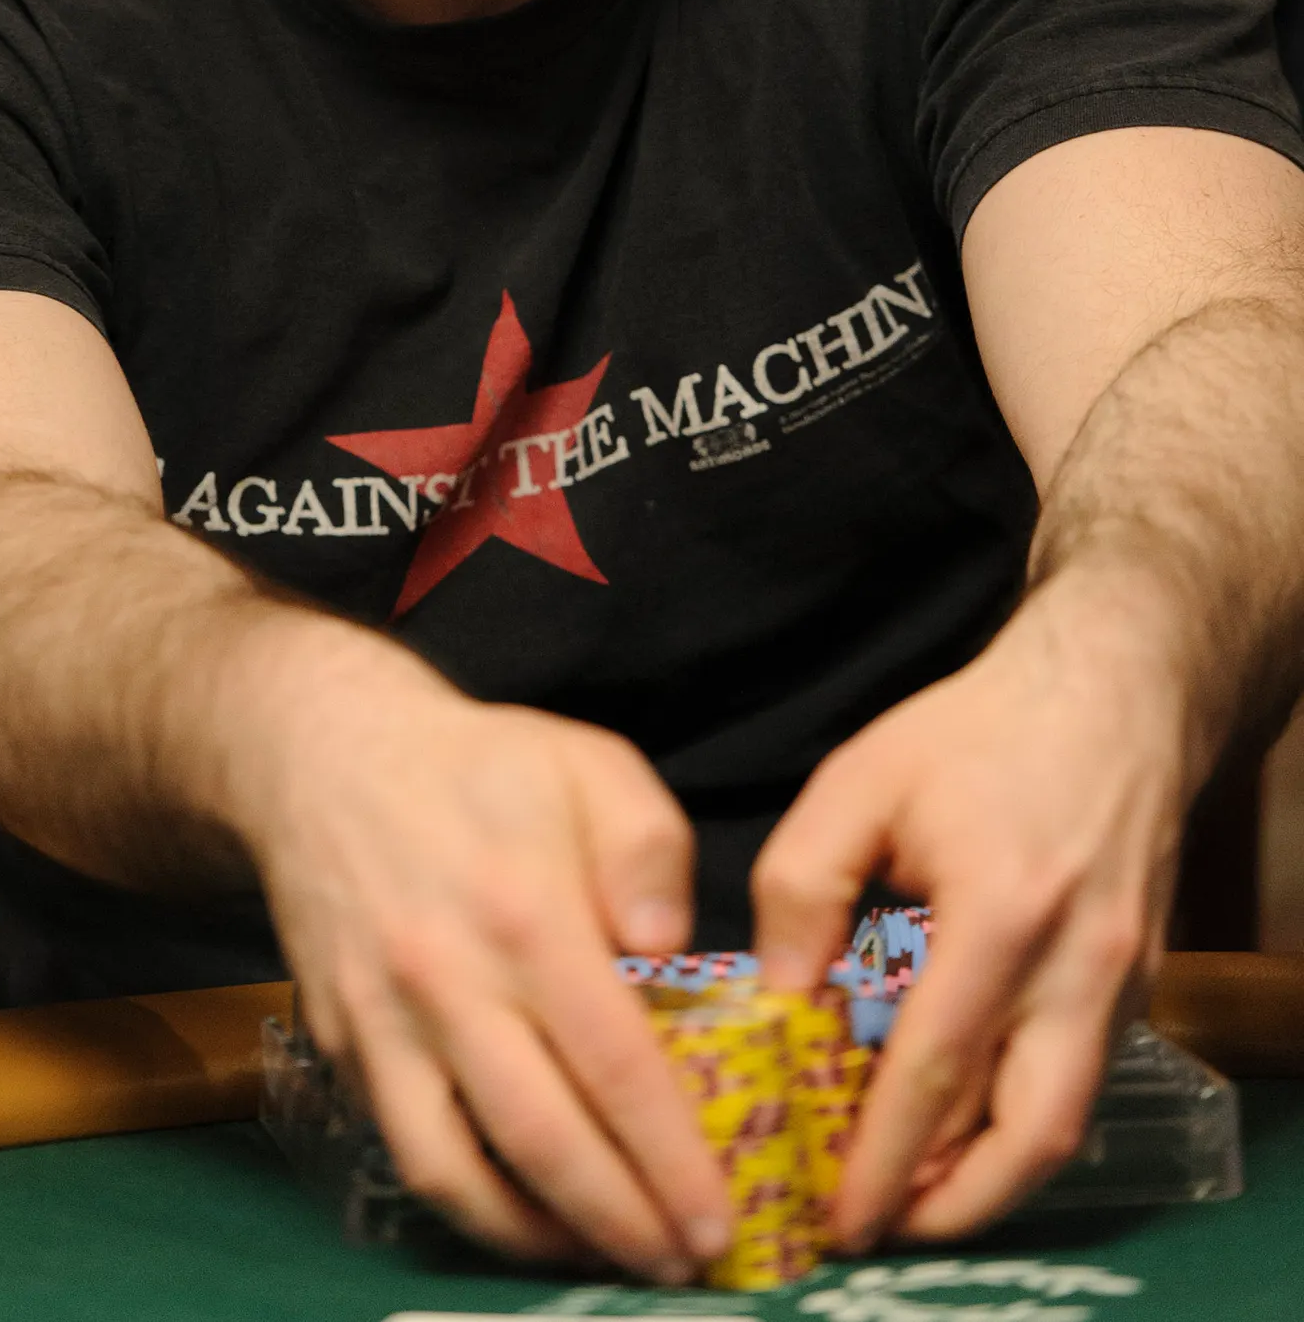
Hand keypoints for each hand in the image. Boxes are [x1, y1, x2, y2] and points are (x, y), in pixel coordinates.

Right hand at [217, 607, 733, 1277]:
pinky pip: (405, 1149)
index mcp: (523, 909)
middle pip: (542, 1137)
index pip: (613, 1062)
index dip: (672, 1155)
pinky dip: (467, 1202)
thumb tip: (671, 952)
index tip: (719, 1215)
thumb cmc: (477, 766)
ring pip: (456, 1169)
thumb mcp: (588, 763)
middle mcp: (445, 978)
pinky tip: (525, 1212)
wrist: (324, 757)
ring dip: (538, 1237)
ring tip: (606, 1256)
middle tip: (684, 1264)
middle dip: (622, 1221)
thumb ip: (648, 848)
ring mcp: (382, 1021)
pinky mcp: (338, 1045)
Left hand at [750, 571, 1188, 1247]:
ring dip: (992, 1174)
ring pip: (1065, 1120)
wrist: (1110, 692)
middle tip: (878, 1225)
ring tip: (915, 1189)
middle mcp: (1077, 961)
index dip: (884, 1156)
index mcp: (1001, 910)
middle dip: (951, 1201)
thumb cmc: (978, 731)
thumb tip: (780, 999)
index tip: (837, 1213)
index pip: (936, 1068)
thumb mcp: (861, 781)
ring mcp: (1121, 979)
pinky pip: (1082, 1078)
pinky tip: (965, 1116)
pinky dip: (1023, 1118)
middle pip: (1028, 1132)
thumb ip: (804, 888)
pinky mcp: (1137, 981)